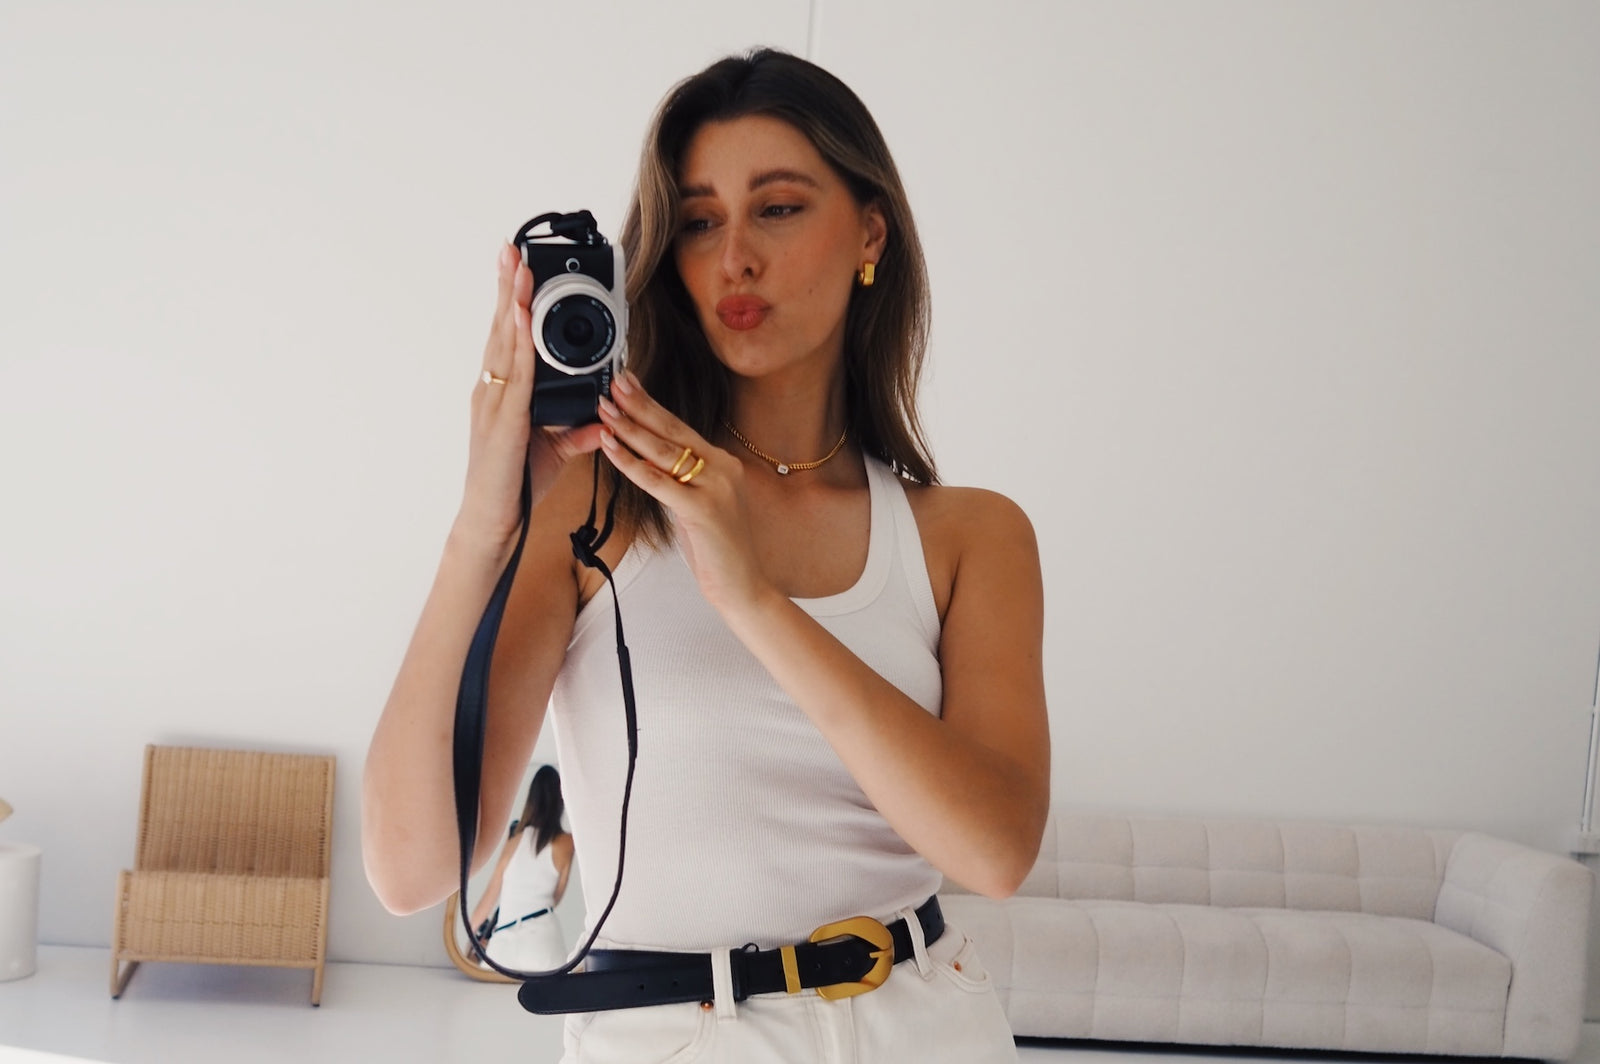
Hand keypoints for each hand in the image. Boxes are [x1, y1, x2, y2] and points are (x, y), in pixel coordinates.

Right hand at [456, 244, 604, 550]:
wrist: (496, 521)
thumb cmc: (517, 486)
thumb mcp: (557, 451)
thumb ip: (576, 431)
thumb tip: (601, 419)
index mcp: (504, 394)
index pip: (510, 339)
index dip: (514, 302)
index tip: (520, 269)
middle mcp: (494, 390)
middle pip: (502, 329)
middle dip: (508, 286)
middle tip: (512, 248)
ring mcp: (494, 401)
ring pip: (505, 342)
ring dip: (512, 301)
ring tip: (517, 265)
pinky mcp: (503, 419)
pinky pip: (515, 373)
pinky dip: (519, 342)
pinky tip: (523, 316)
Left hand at [597, 372, 773, 614]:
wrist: (742, 585)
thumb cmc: (716, 549)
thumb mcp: (699, 504)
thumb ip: (682, 480)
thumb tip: (648, 459)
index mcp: (723, 463)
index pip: (680, 428)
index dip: (651, 405)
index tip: (629, 385)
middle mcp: (723, 468)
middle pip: (673, 430)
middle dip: (639, 404)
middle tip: (613, 382)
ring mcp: (716, 487)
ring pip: (664, 451)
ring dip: (630, 428)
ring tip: (605, 409)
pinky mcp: (703, 510)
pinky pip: (659, 482)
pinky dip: (631, 463)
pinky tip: (610, 448)